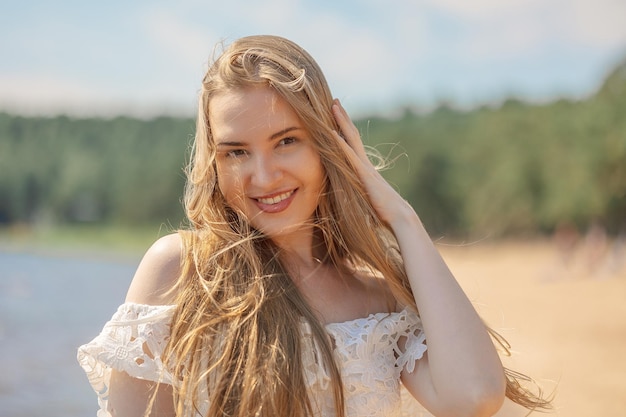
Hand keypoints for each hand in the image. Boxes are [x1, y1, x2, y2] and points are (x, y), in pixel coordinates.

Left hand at [331, 99, 413, 226]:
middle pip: (352, 135)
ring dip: (342, 122)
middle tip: (334, 102)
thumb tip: (357, 199)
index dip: (345, 129)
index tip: (337, 116)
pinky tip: (331, 132)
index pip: (353, 144)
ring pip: (351, 139)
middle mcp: (365, 163)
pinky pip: (349, 155)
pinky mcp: (364, 174)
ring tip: (333, 106)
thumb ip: (362, 195)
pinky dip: (340, 143)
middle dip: (343, 118)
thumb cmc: (386, 214)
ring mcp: (365, 167)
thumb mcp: (369, 201)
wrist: (399, 217)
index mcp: (365, 169)